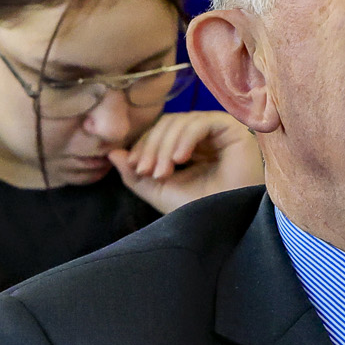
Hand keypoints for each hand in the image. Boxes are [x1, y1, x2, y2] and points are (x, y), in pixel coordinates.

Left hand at [109, 111, 263, 213]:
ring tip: (163, 172)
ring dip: (164, 146)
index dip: (144, 146)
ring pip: (180, 122)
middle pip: (166, 125)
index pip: (159, 133)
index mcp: (188, 149)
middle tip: (146, 171)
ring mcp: (217, 131)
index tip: (136, 168)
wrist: (232, 222)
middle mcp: (202, 137)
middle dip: (151, 146)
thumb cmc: (202, 208)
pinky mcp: (231, 129)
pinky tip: (180, 160)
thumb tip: (113, 153)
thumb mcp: (161, 193)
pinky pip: (200, 123)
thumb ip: (135, 175)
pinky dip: (184, 138)